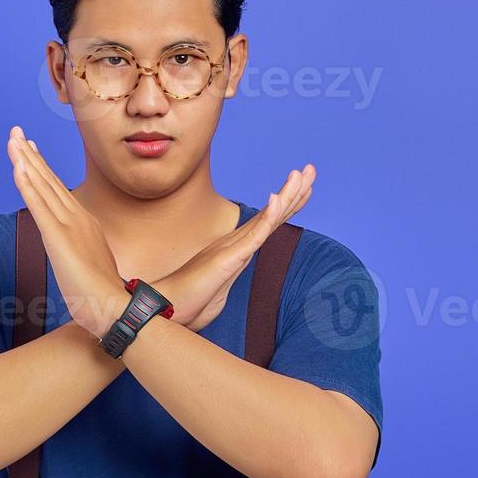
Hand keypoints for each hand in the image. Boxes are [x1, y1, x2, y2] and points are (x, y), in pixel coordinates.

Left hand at [7, 125, 126, 337]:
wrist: (114, 309)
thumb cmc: (102, 294)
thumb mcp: (89, 263)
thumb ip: (80, 249)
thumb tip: (73, 250)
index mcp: (84, 223)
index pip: (57, 189)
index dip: (41, 167)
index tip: (29, 148)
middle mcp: (77, 217)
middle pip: (48, 180)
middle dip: (30, 154)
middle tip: (15, 132)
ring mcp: (69, 225)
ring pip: (43, 186)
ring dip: (26, 161)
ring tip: (13, 140)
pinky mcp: (58, 238)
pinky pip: (39, 206)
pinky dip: (28, 185)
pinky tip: (18, 168)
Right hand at [153, 165, 315, 331]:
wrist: (166, 308)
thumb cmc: (187, 303)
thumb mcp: (216, 291)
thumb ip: (223, 281)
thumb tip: (224, 282)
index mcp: (235, 249)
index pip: (267, 224)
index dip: (287, 205)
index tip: (303, 188)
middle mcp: (235, 242)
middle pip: (272, 214)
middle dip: (294, 191)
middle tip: (311, 169)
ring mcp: (232, 247)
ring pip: (267, 219)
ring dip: (287, 195)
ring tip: (302, 174)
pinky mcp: (229, 257)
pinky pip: (254, 235)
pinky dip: (268, 216)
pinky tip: (278, 199)